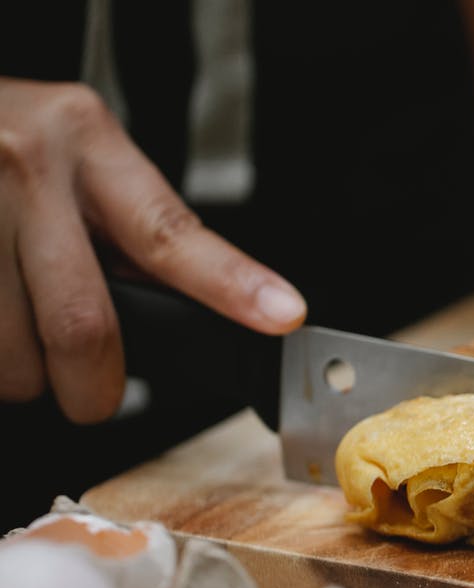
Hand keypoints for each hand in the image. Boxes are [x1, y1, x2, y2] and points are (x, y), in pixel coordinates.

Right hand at [0, 78, 305, 422]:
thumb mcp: (70, 152)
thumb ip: (124, 222)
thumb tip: (193, 301)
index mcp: (85, 140)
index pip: (169, 232)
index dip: (231, 284)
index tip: (282, 314)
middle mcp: (26, 166)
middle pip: (83, 325)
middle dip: (92, 388)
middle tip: (93, 396)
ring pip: (12, 354)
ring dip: (21, 372)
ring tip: (15, 332)